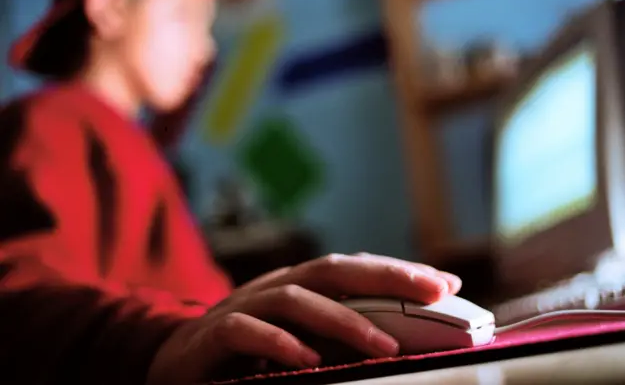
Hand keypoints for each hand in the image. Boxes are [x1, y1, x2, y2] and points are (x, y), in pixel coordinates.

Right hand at [146, 253, 461, 384]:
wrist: (174, 359)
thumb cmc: (244, 350)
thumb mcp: (296, 337)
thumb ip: (335, 331)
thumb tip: (396, 336)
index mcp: (297, 286)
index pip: (352, 268)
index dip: (397, 271)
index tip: (445, 282)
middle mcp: (274, 287)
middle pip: (332, 269)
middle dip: (385, 276)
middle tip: (434, 291)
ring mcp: (243, 307)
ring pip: (296, 299)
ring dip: (343, 319)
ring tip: (383, 345)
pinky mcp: (213, 334)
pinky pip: (246, 331)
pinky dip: (280, 342)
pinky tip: (308, 360)